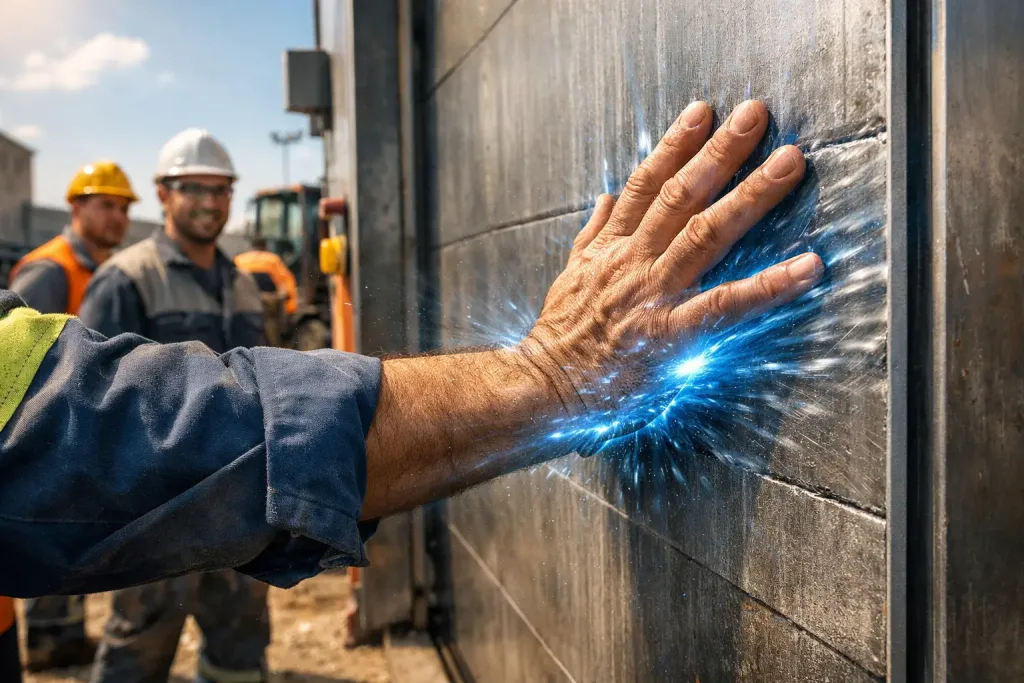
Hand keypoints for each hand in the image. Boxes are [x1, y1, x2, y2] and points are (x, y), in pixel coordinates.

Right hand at [520, 99, 822, 416]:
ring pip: (705, 233)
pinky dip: (770, 284)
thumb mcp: (568, 276)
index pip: (644, 185)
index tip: (702, 112)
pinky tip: (807, 265)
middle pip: (681, 195)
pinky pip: (726, 304)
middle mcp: (633, 262)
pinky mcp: (670, 334)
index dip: (674, 146)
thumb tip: (604, 198)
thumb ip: (591, 236)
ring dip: (751, 194)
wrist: (542, 388)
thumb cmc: (559, 338)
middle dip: (720, 151)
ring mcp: (652, 294)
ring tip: (789, 162)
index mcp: (610, 249)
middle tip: (755, 113)